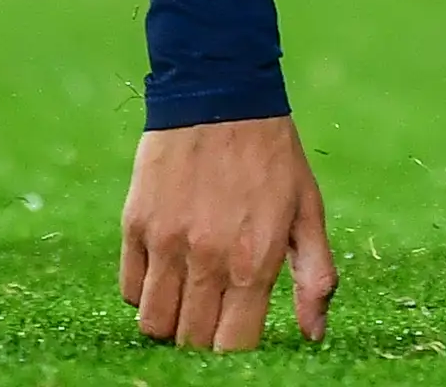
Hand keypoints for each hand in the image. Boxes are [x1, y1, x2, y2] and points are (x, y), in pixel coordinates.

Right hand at [119, 115, 337, 347]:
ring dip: (171, 321)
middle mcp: (208, 258)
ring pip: (155, 323)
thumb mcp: (307, 209)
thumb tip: (315, 335)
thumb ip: (315, 275)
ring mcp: (167, 242)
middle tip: (213, 314)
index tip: (237, 337)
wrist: (220, 92)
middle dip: (204, 338)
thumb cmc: (271, 154)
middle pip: (192, 341)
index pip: (234, 347)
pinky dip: (144, 291)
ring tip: (187, 297)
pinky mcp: (136, 224)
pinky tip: (165, 270)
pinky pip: (129, 289)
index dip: (234, 352)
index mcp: (254, 260)